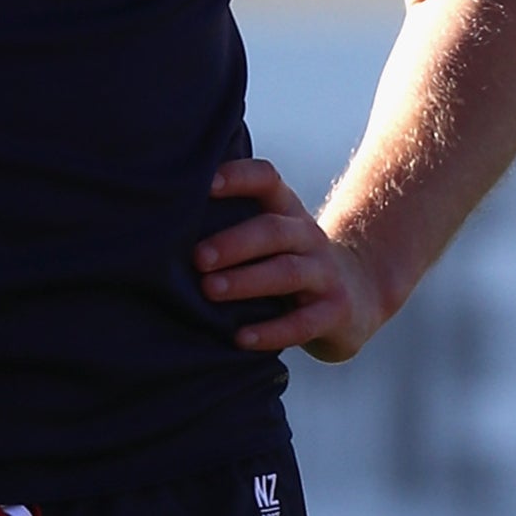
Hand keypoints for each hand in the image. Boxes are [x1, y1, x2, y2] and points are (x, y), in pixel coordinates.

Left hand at [194, 158, 392, 361]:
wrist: (360, 293)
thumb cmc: (290, 263)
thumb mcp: (271, 237)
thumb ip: (231, 226)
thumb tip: (156, 227)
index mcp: (287, 212)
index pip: (267, 180)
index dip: (239, 177)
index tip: (205, 184)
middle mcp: (308, 237)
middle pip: (273, 230)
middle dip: (234, 242)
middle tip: (197, 257)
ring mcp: (325, 274)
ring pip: (287, 272)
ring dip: (247, 280)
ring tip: (210, 290)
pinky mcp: (335, 312)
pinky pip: (303, 322)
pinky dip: (271, 331)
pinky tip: (240, 338)